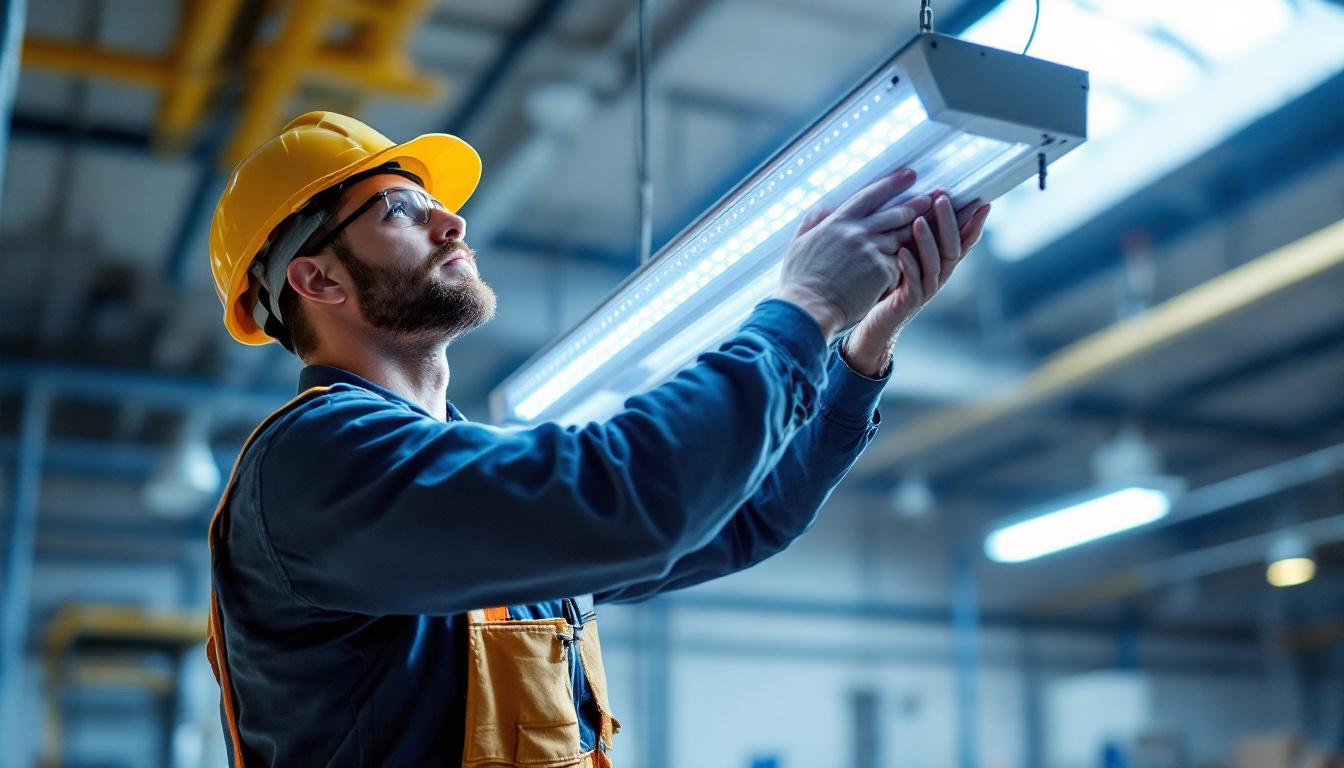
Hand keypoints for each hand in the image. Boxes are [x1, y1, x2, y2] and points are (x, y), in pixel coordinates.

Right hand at [774, 168, 932, 339]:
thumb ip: (811, 222)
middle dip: (916, 205)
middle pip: (894, 214)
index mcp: (837, 222)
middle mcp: (857, 231)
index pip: (869, 196)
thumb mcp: (798, 244)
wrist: (808, 308)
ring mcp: (871, 250)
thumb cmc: (800, 281)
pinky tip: (911, 266)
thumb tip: (821, 208)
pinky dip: (904, 266)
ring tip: (931, 228)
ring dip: (916, 234)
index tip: (909, 175)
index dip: (892, 184)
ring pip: (901, 238)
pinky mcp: (881, 271)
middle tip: (933, 198)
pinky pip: (900, 264)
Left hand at [842, 193, 990, 376]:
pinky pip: (912, 283)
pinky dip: (909, 266)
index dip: (973, 223)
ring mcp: (925, 290)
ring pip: (934, 264)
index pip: (963, 241)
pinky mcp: (908, 302)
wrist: (876, 323)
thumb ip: (914, 235)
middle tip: (942, 199)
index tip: (982, 203)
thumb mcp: (904, 255)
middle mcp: (938, 277)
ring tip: (920, 220)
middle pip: (952, 248)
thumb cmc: (889, 283)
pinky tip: (902, 251)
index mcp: (941, 263)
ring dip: (928, 241)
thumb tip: (919, 201)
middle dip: (949, 222)